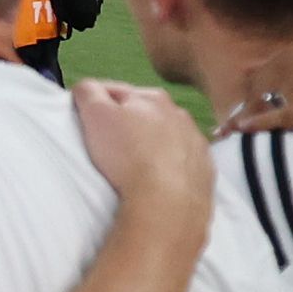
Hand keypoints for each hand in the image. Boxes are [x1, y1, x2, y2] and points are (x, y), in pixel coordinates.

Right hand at [66, 80, 214, 226]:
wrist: (167, 204)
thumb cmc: (128, 156)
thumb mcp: (95, 115)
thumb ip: (87, 92)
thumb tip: (87, 88)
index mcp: (152, 98)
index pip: (115, 91)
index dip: (96, 104)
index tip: (87, 121)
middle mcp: (180, 115)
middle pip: (145, 114)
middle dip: (129, 124)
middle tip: (110, 146)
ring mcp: (196, 144)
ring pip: (167, 138)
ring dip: (153, 145)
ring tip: (136, 167)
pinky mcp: (205, 172)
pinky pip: (183, 164)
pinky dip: (171, 168)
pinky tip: (159, 182)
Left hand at [222, 44, 292, 155]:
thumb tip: (289, 88)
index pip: (269, 66)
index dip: (248, 88)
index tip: (234, 107)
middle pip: (262, 81)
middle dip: (242, 104)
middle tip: (223, 129)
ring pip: (268, 98)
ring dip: (244, 116)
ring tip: (226, 135)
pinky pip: (285, 115)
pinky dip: (263, 123)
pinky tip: (245, 130)